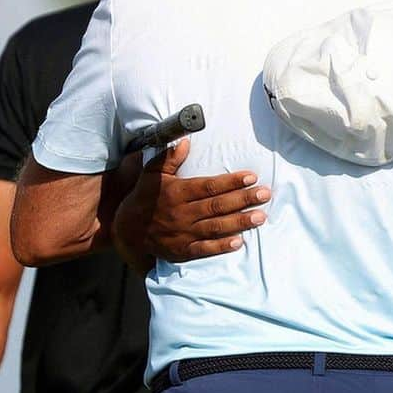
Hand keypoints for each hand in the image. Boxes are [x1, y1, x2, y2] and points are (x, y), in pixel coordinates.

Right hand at [112, 138, 269, 272]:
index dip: (231, 181)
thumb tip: (184, 141)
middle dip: (243, 199)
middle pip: (217, 205)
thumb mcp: (152, 174)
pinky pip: (204, 249)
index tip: (251, 176)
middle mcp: (182, 212)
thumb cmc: (145, 198)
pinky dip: (221, 247)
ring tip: (260, 217)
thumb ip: (169, 159)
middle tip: (265, 194)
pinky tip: (238, 242)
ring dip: (239, 222)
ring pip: (215, 227)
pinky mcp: (182, 251)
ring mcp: (183, 233)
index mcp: (177, 192)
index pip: (208, 186)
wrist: (128, 230)